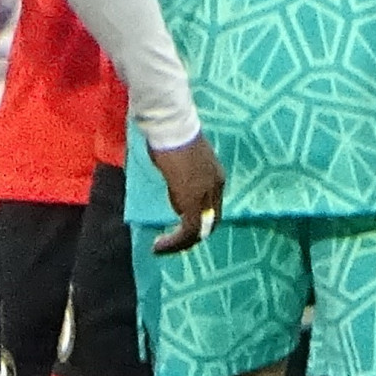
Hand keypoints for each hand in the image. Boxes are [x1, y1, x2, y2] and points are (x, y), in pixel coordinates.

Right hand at [148, 131, 224, 254]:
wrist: (171, 127)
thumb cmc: (171, 137)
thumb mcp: (181, 160)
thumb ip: (183, 177)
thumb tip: (175, 188)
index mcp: (216, 176)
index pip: (213, 208)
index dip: (198, 221)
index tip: (178, 228)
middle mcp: (216, 187)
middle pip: (211, 223)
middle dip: (190, 237)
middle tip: (170, 245)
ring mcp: (206, 194)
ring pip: (199, 230)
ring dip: (179, 244)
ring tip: (161, 247)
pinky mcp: (192, 200)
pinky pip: (188, 230)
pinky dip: (175, 242)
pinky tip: (159, 245)